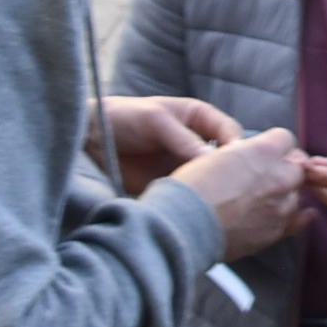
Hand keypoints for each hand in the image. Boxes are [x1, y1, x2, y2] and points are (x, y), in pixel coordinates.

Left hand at [100, 94, 242, 195]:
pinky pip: (189, 195)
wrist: (90, 138)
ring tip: (210, 203)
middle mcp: (197, 143)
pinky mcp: (172, 185)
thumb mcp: (157, 121)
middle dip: (228, 174)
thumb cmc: (125, 117)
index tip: (236, 167)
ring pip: (209, 180)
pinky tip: (193, 210)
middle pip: (224, 161)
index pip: (231, 133)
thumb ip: (184, 139)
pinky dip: (193, 202)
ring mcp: (185, 166)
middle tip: (228, 190)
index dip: (236, 149)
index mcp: (201, 119)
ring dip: (210, 191)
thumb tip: (214, 161)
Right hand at [165, 124, 308, 259]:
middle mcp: (279, 177)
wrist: (185, 225)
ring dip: (286, 193)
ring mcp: (280, 206)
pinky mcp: (274, 231)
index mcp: (263, 151)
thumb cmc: (192, 187)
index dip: (276, 145)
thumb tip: (248, 155)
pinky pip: (296, 221)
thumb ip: (242, 153)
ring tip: (266, 198)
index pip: (285, 139)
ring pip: (296, 194)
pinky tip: (302, 215)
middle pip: (297, 167)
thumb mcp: (215, 154)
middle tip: (268, 175)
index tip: (268, 152)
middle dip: (285, 169)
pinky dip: (297, 217)